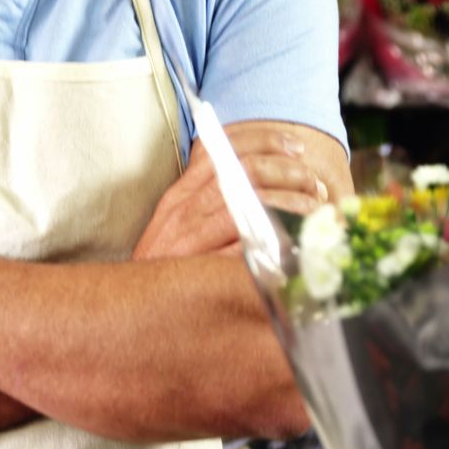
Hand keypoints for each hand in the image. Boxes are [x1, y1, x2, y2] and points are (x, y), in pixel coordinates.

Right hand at [133, 123, 328, 260]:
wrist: (135, 308)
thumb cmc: (167, 267)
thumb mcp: (179, 225)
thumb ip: (211, 200)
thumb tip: (262, 182)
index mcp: (180, 193)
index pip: (224, 147)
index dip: (265, 139)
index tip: (295, 146)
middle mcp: (184, 209)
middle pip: (247, 170)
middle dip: (291, 172)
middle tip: (313, 184)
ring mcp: (192, 238)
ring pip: (255, 202)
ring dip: (294, 203)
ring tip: (314, 211)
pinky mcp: (204, 266)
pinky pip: (250, 244)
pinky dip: (281, 238)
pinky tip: (299, 241)